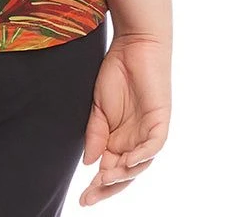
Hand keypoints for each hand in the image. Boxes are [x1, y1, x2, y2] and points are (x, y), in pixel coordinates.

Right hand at [79, 32, 170, 206]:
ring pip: (139, 164)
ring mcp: (149, 132)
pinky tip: (127, 162)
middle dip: (107, 188)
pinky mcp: (160, 121)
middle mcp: (135, 140)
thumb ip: (95, 133)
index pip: (109, 169)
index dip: (97, 186)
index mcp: (119, 138)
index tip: (81, 198)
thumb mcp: (98, 105)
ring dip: (123, 174)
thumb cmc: (117, 71)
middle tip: (90, 197)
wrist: (135, 43)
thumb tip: (89, 163)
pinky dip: (141, 156)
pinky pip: (154, 146)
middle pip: (124, 174)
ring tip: (104, 179)